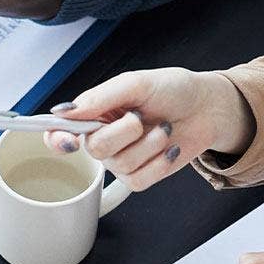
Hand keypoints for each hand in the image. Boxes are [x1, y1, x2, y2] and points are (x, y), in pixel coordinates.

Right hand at [43, 67, 250, 190]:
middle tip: (141, 117)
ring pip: (119, 165)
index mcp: (95, 112)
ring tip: (162, 128)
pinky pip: (138, 181)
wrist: (207, 108)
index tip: (69, 140)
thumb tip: (66, 111)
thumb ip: (100, 97)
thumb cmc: (174, 90)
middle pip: (94, 149)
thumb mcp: (136, 83)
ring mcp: (121, 159)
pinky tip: (169, 148)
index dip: (56, 139)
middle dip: (123, 133)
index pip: (59, 131)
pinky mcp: (140, 175)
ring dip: (148, 145)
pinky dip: (158, 163)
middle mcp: (104, 137)